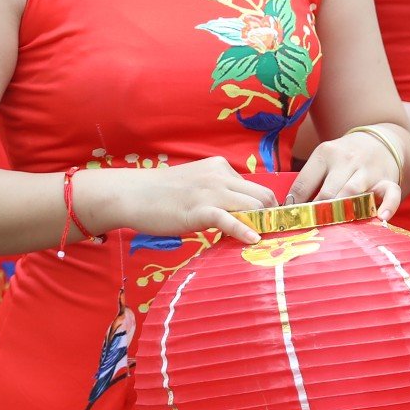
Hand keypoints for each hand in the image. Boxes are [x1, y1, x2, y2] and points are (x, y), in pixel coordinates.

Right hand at [85, 159, 275, 245]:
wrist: (132, 194)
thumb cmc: (162, 194)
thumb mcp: (196, 185)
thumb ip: (218, 193)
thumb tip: (238, 215)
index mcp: (221, 167)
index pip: (257, 187)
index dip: (267, 208)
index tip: (273, 226)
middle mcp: (220, 175)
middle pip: (263, 195)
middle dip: (272, 217)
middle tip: (276, 237)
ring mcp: (211, 191)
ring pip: (253, 205)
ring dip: (263, 225)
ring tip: (269, 242)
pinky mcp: (199, 210)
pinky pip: (229, 219)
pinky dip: (244, 230)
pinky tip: (253, 240)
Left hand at [293, 129, 403, 220]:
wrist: (379, 141)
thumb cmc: (344, 158)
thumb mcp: (325, 159)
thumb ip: (311, 181)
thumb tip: (291, 211)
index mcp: (324, 153)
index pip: (304, 184)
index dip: (294, 206)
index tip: (290, 221)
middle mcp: (346, 160)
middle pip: (327, 192)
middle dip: (317, 214)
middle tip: (309, 230)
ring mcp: (367, 170)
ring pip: (352, 193)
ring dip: (341, 213)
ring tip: (332, 230)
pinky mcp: (387, 179)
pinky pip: (391, 193)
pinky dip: (388, 206)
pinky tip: (381, 218)